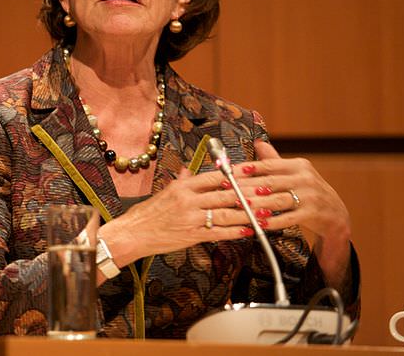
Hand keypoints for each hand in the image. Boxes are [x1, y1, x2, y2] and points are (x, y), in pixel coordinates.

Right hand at [99, 167, 256, 268]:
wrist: (134, 233)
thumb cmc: (149, 213)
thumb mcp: (165, 192)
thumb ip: (181, 180)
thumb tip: (188, 169)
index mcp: (183, 186)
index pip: (214, 176)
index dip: (236, 172)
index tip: (254, 169)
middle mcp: (188, 200)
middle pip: (225, 193)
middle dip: (250, 192)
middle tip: (269, 190)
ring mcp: (191, 218)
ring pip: (226, 213)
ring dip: (249, 213)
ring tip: (266, 212)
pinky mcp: (192, 235)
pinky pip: (219, 232)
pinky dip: (236, 232)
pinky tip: (250, 230)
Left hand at [230, 140, 351, 286]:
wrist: (335, 214)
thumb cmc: (307, 191)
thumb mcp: (294, 172)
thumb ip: (274, 160)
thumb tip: (257, 142)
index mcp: (298, 165)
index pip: (269, 165)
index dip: (248, 168)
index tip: (230, 171)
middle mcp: (305, 179)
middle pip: (270, 182)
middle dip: (246, 186)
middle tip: (227, 190)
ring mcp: (310, 197)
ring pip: (277, 200)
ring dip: (257, 203)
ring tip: (240, 205)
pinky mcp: (313, 214)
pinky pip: (287, 218)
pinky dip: (271, 222)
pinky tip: (257, 223)